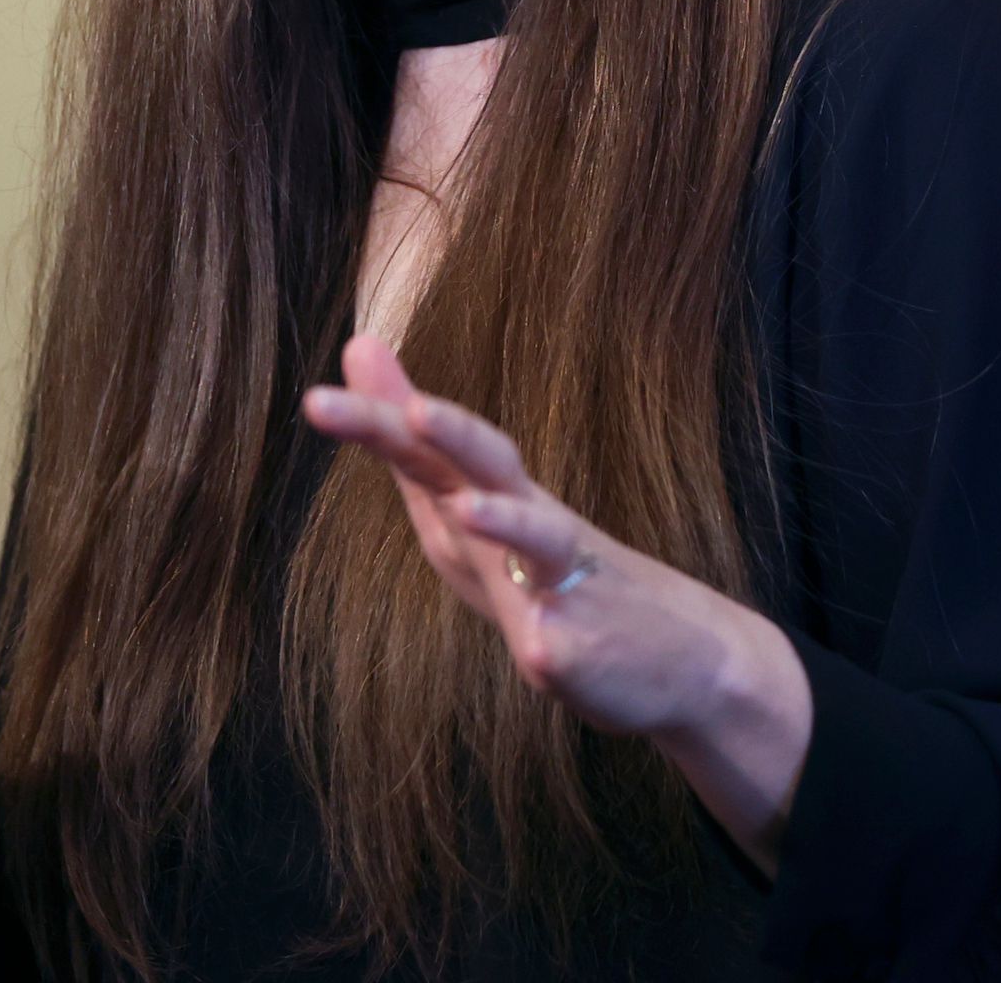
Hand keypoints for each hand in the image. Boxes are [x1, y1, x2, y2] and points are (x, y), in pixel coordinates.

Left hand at [300, 336, 811, 869]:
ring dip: (507, 522)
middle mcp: (531, 525)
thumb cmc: (550, 575)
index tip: (317, 399)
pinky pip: (563, 646)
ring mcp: (563, 584)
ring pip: (541, 543)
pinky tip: (540, 649)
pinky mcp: (586, 648)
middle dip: (451, 435)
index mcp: (496, 497)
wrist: (682, 656)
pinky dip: (554, 644)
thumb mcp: (472, 508)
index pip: (432, 450)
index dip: (379, 423)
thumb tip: (358, 346)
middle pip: (492, 467)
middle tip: (412, 409)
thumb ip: (413, 441)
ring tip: (467, 512)